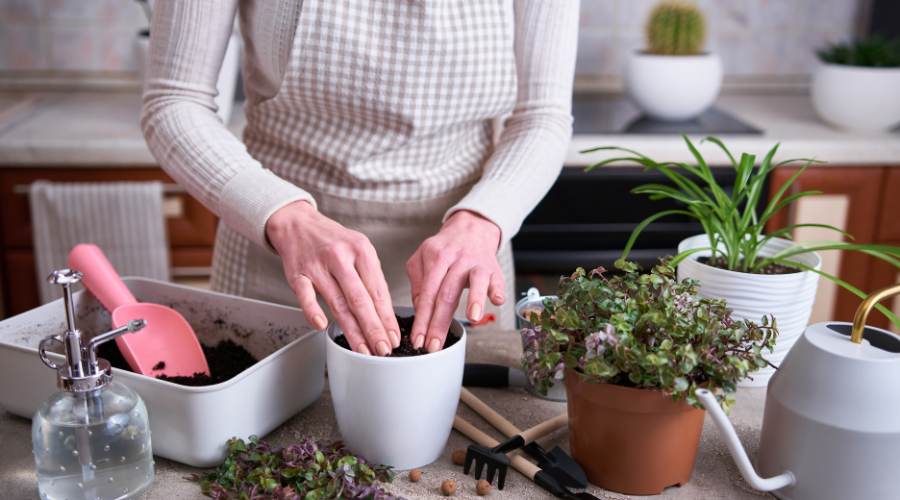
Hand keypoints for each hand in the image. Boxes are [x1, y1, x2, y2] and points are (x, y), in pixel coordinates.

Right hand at [265, 200, 400, 355]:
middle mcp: (341, 257)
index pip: (378, 290)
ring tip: (362, 349)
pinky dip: (313, 311)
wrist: (298, 224)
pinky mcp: (298, 274)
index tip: (394, 336)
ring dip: (352, 330)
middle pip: (360, 299)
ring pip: (337, 303)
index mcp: (361, 251)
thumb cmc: (332, 240)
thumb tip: (385, 311)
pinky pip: (305, 296)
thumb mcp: (359, 248)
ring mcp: (318, 266)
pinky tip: (322, 326)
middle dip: (374, 328)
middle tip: (382, 349)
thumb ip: (371, 276)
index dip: (387, 317)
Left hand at [406, 210, 504, 352]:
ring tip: (472, 318)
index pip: (427, 293)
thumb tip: (420, 309)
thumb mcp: (422, 259)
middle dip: (439, 323)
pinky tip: (497, 301)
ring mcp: (476, 263)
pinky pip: (497, 279)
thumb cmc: (445, 249)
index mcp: (435, 258)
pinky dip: (498, 289)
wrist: (471, 228)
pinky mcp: (494, 268)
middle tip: (433, 346)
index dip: (422, 319)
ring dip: (474, 299)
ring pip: (475, 281)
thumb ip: (418, 284)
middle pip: (447, 293)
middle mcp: (456, 260)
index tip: (418, 340)